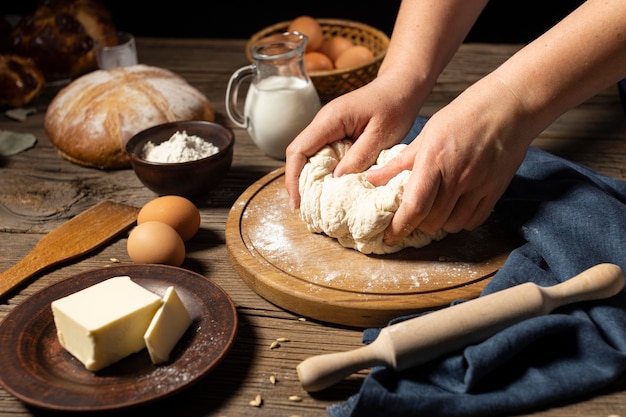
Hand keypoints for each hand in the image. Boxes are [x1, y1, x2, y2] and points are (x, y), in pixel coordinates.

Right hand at [285, 78, 419, 208]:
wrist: (402, 86)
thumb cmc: (395, 106)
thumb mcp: (381, 135)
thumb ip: (359, 157)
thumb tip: (336, 180)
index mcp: (329, 120)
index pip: (298, 150)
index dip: (293, 177)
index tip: (298, 201)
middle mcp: (323, 123)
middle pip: (298, 155)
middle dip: (298, 182)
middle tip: (307, 209)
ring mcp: (328, 128)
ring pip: (310, 157)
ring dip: (311, 179)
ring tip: (317, 204)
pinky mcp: (337, 134)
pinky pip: (324, 155)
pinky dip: (324, 173)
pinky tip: (332, 188)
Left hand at [366, 78, 533, 241]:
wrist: (510, 105)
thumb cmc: (465, 114)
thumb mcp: (427, 133)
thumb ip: (399, 162)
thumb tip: (371, 178)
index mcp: (434, 160)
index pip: (414, 206)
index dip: (399, 227)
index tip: (388, 236)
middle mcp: (457, 176)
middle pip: (432, 221)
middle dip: (417, 224)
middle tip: (411, 217)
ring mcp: (479, 185)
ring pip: (453, 225)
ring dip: (440, 224)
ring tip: (435, 210)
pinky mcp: (496, 190)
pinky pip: (475, 220)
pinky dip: (461, 221)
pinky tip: (455, 208)